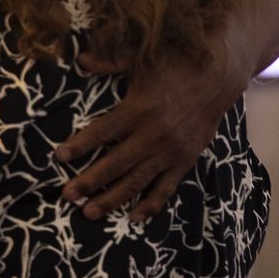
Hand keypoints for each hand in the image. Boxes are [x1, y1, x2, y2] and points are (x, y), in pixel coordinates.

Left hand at [56, 48, 245, 222]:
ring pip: (137, 181)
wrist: (219, 78)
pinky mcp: (186, 161)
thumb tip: (81, 59)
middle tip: (66, 195)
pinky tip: (133, 218)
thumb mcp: (140, 60)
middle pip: (116, 163)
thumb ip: (109, 62)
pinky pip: (166, 188)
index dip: (80, 145)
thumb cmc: (174, 65)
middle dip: (89, 181)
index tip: (59, 157)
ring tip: (89, 212)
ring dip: (112, 199)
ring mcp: (171, 152)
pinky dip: (150, 205)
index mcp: (139, 110)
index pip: (102, 132)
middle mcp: (154, 135)